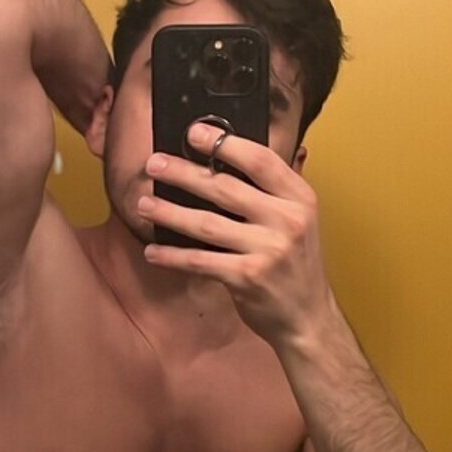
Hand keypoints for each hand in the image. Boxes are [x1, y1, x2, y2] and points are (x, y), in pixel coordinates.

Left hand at [138, 122, 332, 349]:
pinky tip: (152, 250)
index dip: (224, 143)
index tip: (193, 133)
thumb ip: (273, 188)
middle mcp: (287, 220)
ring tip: (143, 204)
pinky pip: (200, 261)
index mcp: (300, 198)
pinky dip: (173, 255)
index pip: (260, 160)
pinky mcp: (248, 277)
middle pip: (225, 188)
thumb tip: (235, 150)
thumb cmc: (295, 264)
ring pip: (206, 223)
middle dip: (183, 174)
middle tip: (153, 164)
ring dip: (169, 212)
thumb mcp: (298, 219)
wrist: (308, 317)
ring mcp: (268, 249)